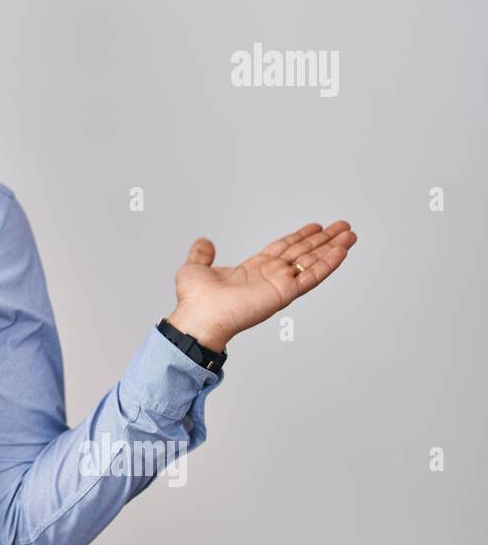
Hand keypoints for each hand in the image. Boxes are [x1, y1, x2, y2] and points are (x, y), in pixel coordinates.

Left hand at [165, 220, 357, 351]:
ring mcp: (279, 284)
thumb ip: (202, 254)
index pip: (283, 248)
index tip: (316, 227)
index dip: (300, 237)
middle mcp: (270, 275)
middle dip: (324, 239)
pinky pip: (311, 276)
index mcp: (253, 269)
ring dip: (333, 248)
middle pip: (303, 253)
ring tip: (350, 235)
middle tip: (343, 227)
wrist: (198, 317)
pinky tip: (342, 252)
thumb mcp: (195, 268)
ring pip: (312, 262)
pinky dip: (328, 264)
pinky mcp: (285, 292)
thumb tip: (204, 242)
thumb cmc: (194, 301)